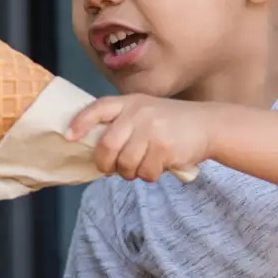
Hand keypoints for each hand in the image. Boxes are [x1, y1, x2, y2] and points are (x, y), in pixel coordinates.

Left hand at [67, 95, 218, 181]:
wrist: (208, 124)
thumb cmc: (170, 123)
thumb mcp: (146, 112)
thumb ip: (123, 123)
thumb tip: (98, 150)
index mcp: (130, 102)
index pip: (98, 108)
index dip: (80, 122)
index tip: (69, 137)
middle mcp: (139, 113)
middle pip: (108, 145)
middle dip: (105, 163)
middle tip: (109, 170)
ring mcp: (152, 130)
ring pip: (126, 163)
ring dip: (130, 173)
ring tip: (140, 167)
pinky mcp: (165, 147)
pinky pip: (145, 172)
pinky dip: (149, 175)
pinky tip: (158, 166)